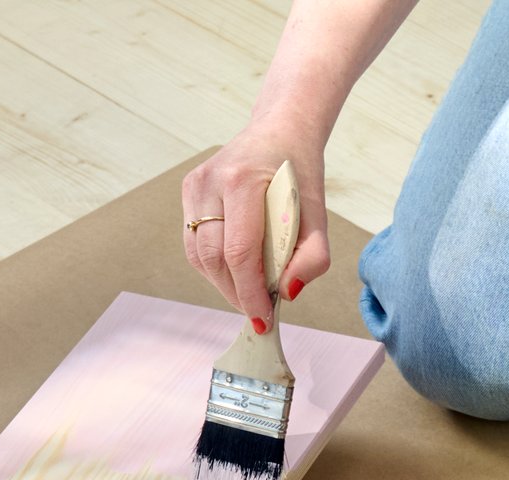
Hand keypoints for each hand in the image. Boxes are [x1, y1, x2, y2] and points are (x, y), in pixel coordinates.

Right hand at [182, 124, 329, 326]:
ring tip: (248, 293)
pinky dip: (214, 266)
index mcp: (243, 181)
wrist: (280, 132)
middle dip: (237, 293)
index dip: (250, 292)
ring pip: (199, 255)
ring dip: (223, 284)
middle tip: (259, 311)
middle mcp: (212, 181)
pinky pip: (195, 243)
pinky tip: (235, 271)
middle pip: (215, 258)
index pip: (239, 252)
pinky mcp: (189, 191)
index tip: (263, 318)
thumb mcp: (318, 217)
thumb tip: (288, 293)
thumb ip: (312, 258)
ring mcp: (196, 185)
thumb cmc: (299, 177)